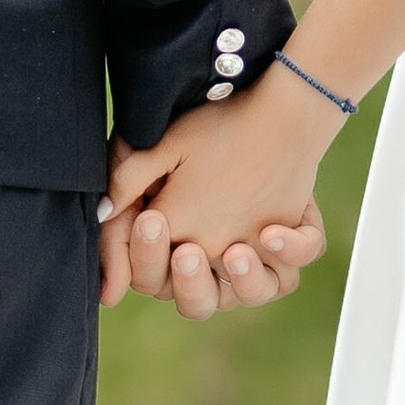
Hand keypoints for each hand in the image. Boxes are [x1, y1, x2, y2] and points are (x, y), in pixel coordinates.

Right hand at [99, 80, 336, 318]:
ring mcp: (257, 253)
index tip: (150, 222)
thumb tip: (106, 246)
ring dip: (247, 281)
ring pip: (255, 294)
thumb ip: (124, 189)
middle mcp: (216, 258)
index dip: (145, 260)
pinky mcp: (293, 238)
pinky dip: (291, 253)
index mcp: (176, 246)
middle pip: (200, 304)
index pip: (152, 279)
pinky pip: (298, 264)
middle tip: (190, 252)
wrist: (262, 100)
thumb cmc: (204, 128)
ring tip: (238, 250)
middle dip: (191, 284)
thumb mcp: (158, 150)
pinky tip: (275, 229)